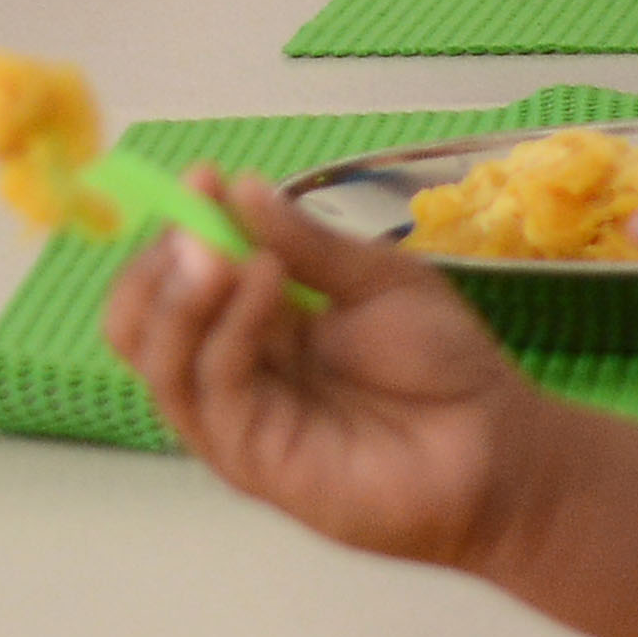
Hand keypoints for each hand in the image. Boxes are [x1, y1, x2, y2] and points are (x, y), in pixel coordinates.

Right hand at [99, 173, 546, 569]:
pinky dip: (227, 327)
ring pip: (158, 358)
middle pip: (140, 324)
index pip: (177, 280)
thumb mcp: (377, 280)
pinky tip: (264, 279)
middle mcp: (232, 371)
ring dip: (179, 294)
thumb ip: (307, 243)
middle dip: (156, 266)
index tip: (200, 177)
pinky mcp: (253, 460)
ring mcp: (237, 419)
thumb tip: (237, 187)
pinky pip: (214, 388)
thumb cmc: (445, 367)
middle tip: (194, 224)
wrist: (497, 447)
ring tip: (219, 249)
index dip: (178, 229)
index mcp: (255, 326)